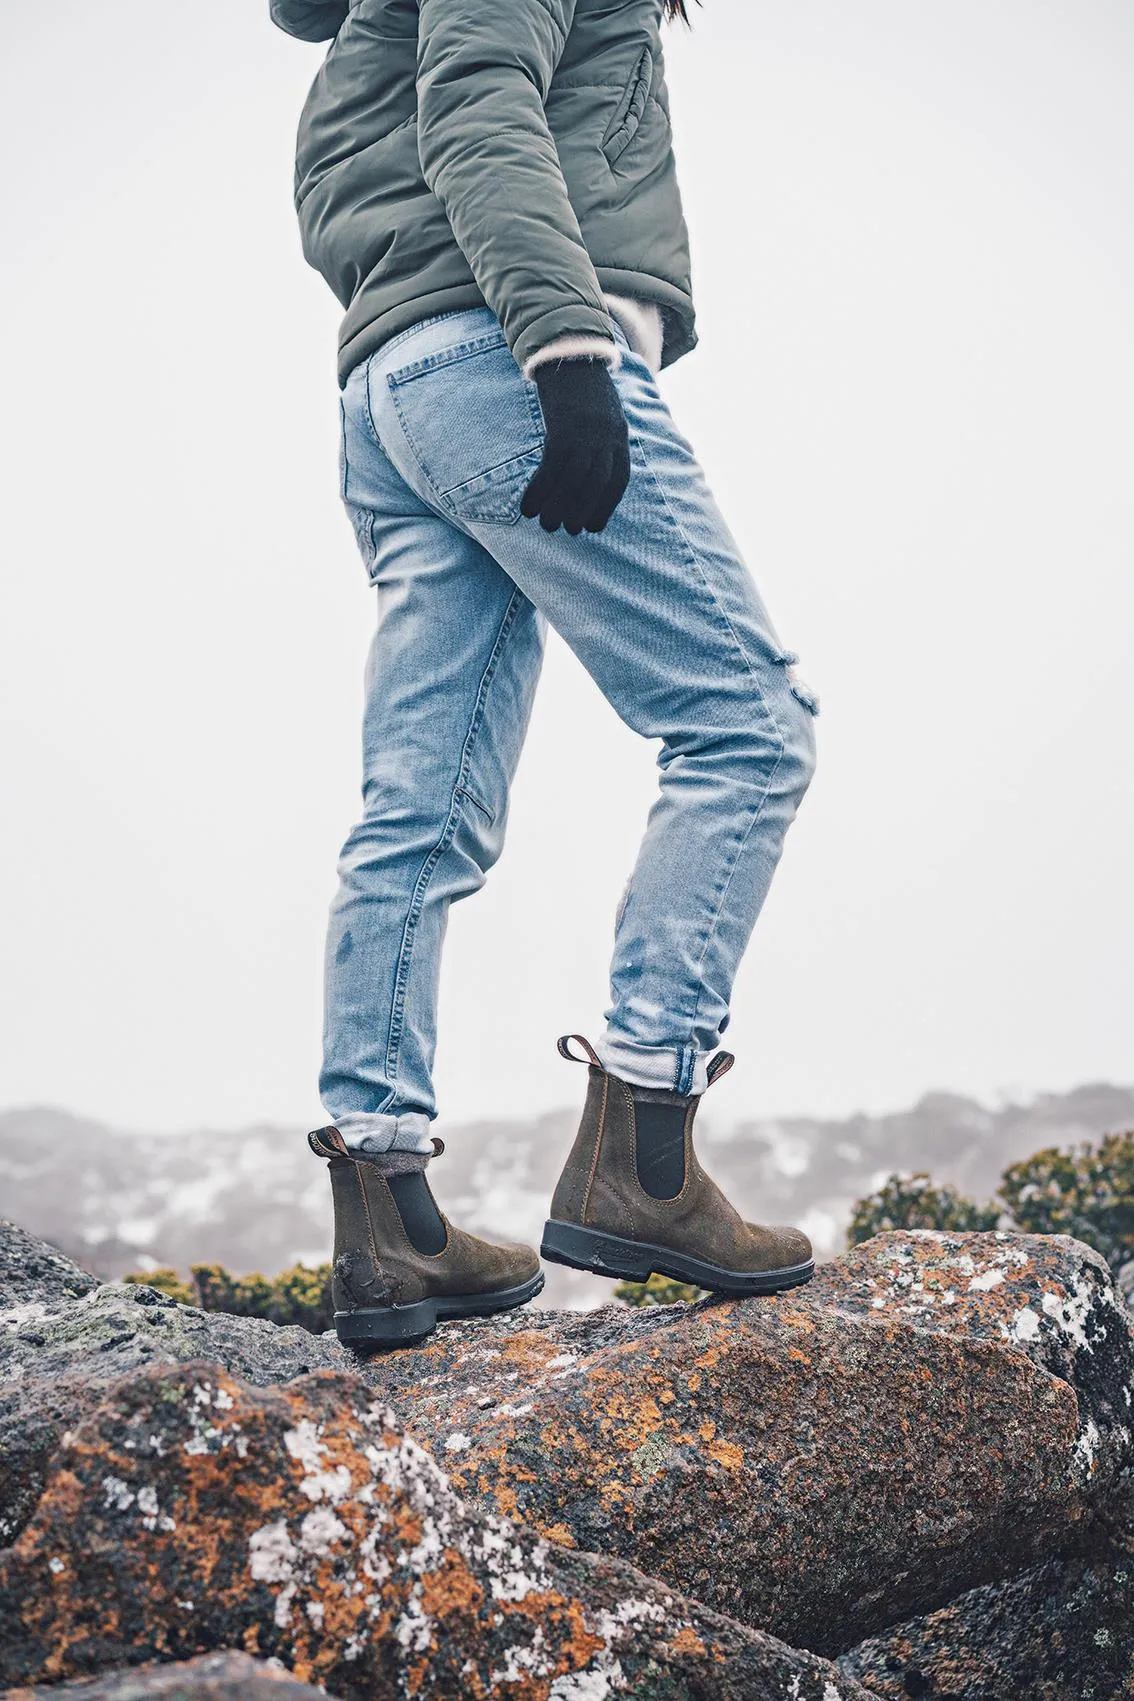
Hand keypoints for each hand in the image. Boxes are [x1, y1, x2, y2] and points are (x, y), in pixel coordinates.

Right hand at [521, 357, 630, 534]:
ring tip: (545, 525)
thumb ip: (602, 438)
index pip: (619, 480)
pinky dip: (540, 491)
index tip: (593, 527)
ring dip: (558, 507)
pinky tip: (527, 506)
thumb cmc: (582, 385)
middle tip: (566, 530)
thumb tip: (590, 470)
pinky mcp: (563, 428)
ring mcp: (586, 432)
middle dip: (582, 511)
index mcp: (619, 435)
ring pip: (574, 481)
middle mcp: (607, 437)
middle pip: (597, 485)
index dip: (606, 507)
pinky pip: (551, 468)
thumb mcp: (602, 412)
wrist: (568, 350)